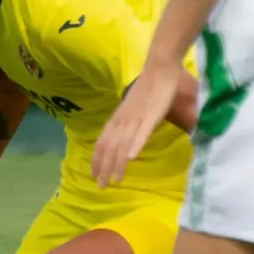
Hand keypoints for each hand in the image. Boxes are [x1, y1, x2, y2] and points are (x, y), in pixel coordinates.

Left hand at [92, 61, 183, 187]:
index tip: (93, 174)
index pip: (102, 141)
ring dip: (118, 163)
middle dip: (104, 167)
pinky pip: (141, 132)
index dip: (97, 159)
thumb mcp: (136, 107)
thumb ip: (132, 121)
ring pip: (123, 143)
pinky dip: (136, 144)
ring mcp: (137, 117)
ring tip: (115, 180)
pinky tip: (132, 158)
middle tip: (100, 186)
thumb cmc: (150, 86)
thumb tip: (130, 135)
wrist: (160, 67)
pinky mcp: (151, 115)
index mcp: (119, 117)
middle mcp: (123, 119)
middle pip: (110, 147)